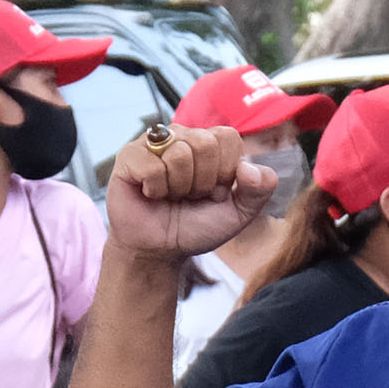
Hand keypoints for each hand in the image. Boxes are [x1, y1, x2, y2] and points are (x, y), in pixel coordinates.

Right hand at [105, 123, 274, 262]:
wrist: (159, 251)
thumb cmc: (195, 228)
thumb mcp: (237, 214)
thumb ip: (259, 190)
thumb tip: (249, 166)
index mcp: (210, 144)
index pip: (228, 137)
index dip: (225, 171)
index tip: (213, 192)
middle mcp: (182, 136)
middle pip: (204, 143)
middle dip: (202, 182)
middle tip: (189, 196)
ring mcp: (154, 143)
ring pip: (178, 153)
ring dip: (178, 187)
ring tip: (170, 196)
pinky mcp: (129, 156)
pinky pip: (151, 165)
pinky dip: (155, 189)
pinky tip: (150, 194)